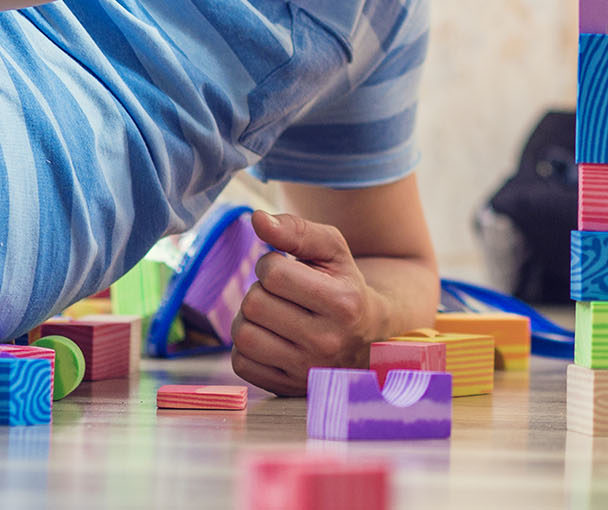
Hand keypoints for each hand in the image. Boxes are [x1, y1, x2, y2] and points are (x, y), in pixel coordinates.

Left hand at [230, 210, 382, 395]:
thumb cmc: (344, 286)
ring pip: (242, 335)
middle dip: (260, 290)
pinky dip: (246, 347)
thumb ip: (297, 230)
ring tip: (272, 313)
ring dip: (249, 318)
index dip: (271, 263)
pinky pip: (240, 363)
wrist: (367, 338)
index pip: (273, 274)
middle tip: (280, 293)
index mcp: (343, 302)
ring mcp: (306, 369)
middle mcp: (327, 341)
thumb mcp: (333, 252)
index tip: (287, 269)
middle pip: (254, 304)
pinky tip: (269, 337)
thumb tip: (257, 219)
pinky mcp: (287, 389)